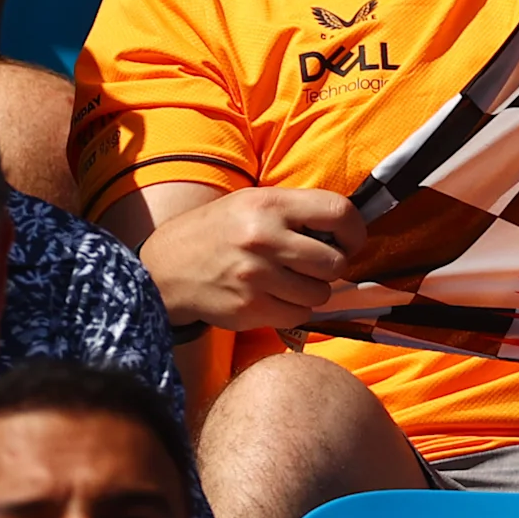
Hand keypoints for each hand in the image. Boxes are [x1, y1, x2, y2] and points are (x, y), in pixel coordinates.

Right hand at [139, 185, 359, 330]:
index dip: (354, 230)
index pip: (339, 212)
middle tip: (313, 264)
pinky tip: (276, 297)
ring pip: (320, 293)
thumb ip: (296, 211)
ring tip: (290, 280)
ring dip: (312, 290)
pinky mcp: (250, 308)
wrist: (164, 270)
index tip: (349, 240)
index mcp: (269, 204)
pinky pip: (299, 314)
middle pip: (335, 261)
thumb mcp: (251, 203)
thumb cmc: (217, 232)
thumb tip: (346, 230)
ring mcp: (257, 277)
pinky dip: (295, 309)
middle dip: (332, 266)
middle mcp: (264, 238)